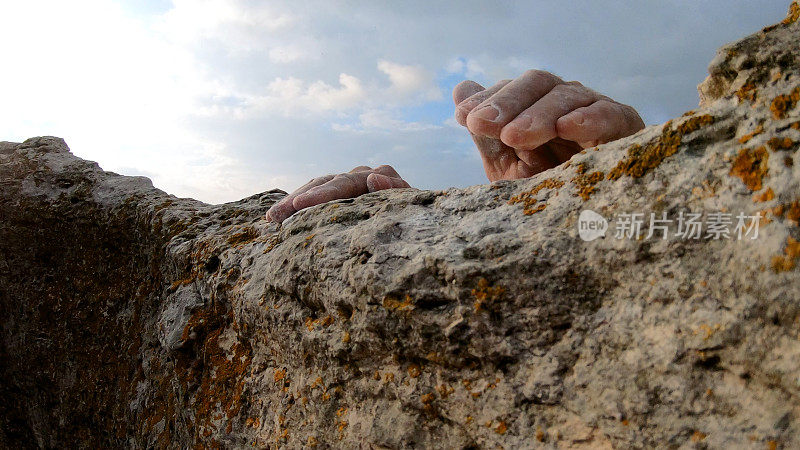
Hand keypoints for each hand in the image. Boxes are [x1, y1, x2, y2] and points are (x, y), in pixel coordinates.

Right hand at [266, 165, 410, 222]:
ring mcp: (353, 182)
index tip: (300, 207)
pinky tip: (277, 219)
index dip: (321, 195)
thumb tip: (371, 176)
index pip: (345, 184)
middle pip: (326, 183)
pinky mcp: (345, 194)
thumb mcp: (414, 208)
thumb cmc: (422, 220)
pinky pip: (318, 195)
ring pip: (317, 187)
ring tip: (271, 218)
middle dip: (299, 199)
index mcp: (382, 176)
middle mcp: (364, 174)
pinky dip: (300, 205)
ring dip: (293, 202)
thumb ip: (395, 192)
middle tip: (276, 215)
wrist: (427, 228)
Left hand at [453, 70, 644, 181]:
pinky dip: (589, 118)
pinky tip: (567, 128)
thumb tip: (462, 89)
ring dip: (538, 115)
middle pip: (537, 84)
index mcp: (534, 109)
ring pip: (566, 96)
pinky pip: (609, 114)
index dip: (488, 99)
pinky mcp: (624, 125)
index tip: (464, 118)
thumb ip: (487, 135)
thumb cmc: (546, 197)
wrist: (586, 227)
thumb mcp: (510, 169)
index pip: (511, 90)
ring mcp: (593, 109)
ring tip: (514, 135)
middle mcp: (563, 103)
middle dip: (507, 103)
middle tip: (481, 123)